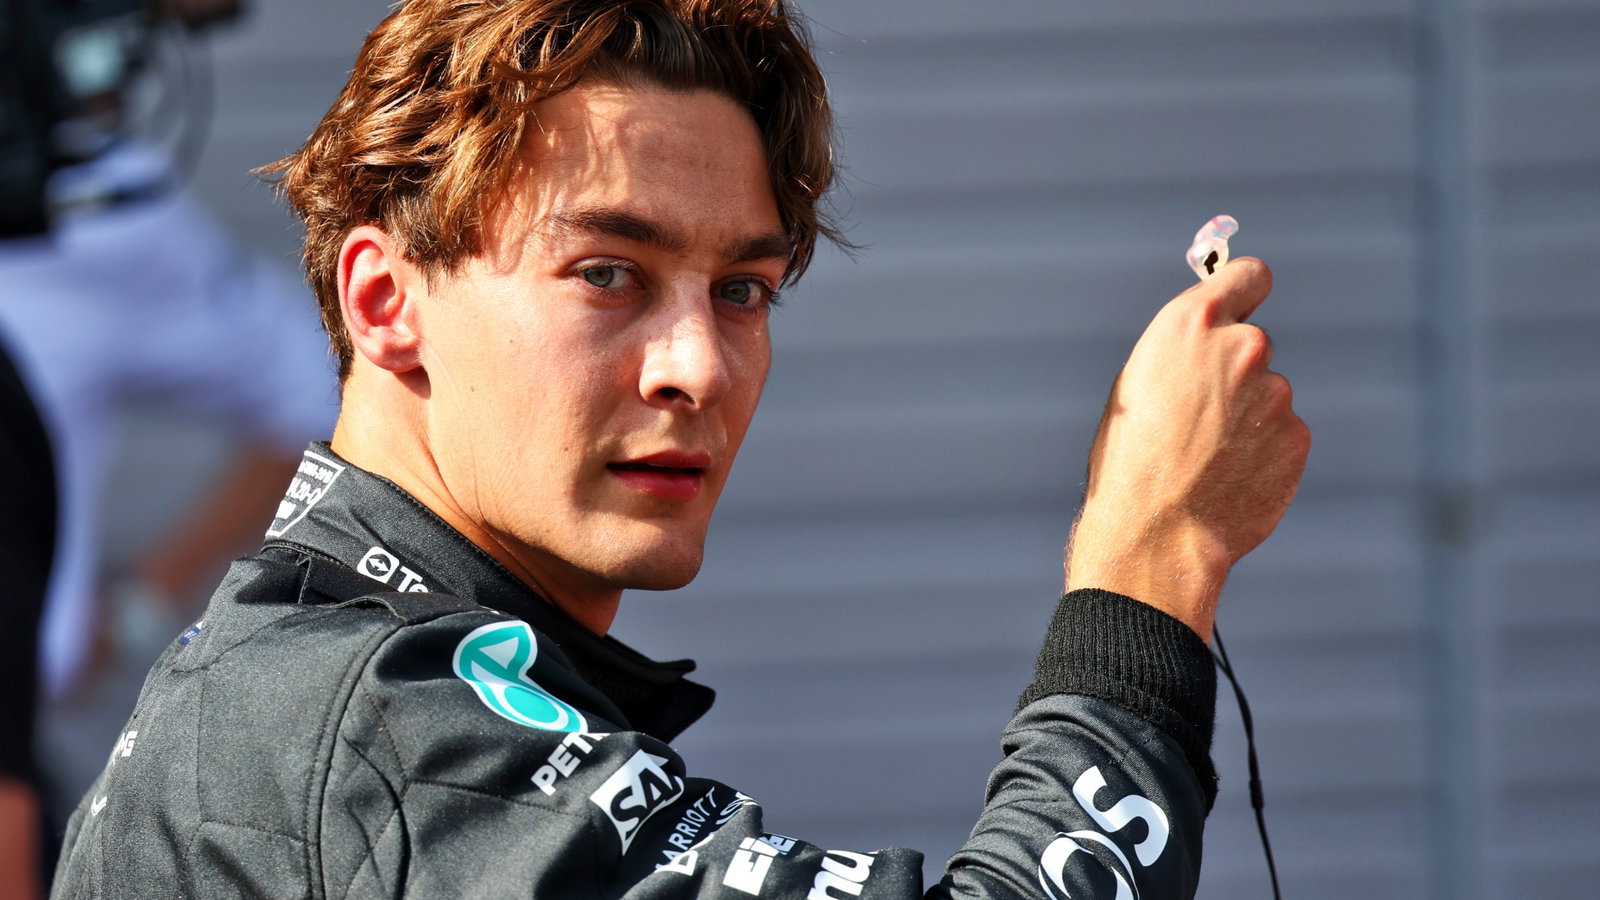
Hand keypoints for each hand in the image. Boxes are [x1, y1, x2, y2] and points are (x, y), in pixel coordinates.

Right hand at [1065, 258, 1309, 641]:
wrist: (1156, 531)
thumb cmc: (1129, 461)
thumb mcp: (1136, 385)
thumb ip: (1183, 353)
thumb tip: (1210, 348)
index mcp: (1191, 324)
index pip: (1249, 275)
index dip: (1245, 291)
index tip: (1244, 303)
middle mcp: (1242, 347)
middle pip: (1253, 344)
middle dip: (1235, 372)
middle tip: (1201, 415)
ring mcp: (1276, 393)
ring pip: (1266, 396)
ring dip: (1247, 418)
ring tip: (1206, 457)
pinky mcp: (1297, 436)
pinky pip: (1281, 435)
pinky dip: (1262, 452)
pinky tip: (1228, 477)